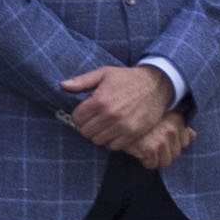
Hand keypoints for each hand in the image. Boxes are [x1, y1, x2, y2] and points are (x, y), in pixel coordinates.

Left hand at [61, 61, 179, 158]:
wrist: (156, 84)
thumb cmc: (127, 78)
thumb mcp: (104, 73)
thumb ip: (81, 81)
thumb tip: (62, 86)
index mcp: (100, 100)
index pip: (77, 118)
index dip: (79, 115)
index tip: (86, 112)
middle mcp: (110, 115)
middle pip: (85, 132)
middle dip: (87, 126)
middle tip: (95, 119)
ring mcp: (122, 126)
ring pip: (98, 141)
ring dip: (99, 134)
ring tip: (105, 125)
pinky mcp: (133, 133)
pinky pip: (113, 146)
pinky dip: (111, 141)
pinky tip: (114, 131)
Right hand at [138, 113, 196, 173]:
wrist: (120, 117)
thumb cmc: (140, 117)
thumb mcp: (161, 116)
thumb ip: (178, 125)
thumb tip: (193, 135)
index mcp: (177, 119)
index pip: (186, 142)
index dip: (173, 143)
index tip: (162, 139)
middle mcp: (172, 129)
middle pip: (176, 154)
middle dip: (165, 153)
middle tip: (152, 145)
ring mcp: (162, 140)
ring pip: (166, 162)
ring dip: (156, 159)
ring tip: (146, 150)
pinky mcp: (150, 149)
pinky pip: (152, 164)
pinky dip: (145, 161)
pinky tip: (139, 152)